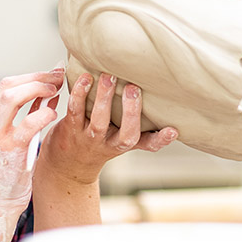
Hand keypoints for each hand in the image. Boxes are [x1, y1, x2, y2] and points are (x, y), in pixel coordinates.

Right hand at [0, 68, 63, 222]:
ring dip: (38, 88)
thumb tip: (47, 92)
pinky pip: (28, 123)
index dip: (31, 76)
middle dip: (36, 77)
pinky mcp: (9, 152)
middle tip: (59, 76)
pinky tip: (54, 113)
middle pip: (7, 85)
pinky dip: (43, 113)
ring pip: (11, 97)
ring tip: (57, 89)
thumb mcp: (11, 141)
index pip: (5, 86)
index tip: (51, 75)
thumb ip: (24, 117)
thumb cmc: (6, 175)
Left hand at [39, 71, 177, 183]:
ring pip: (99, 121)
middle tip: (133, 87)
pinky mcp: (70, 128)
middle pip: (125, 134)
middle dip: (130, 111)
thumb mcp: (120, 140)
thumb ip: (140, 127)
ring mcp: (89, 138)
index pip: (148, 144)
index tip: (173, 130)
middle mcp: (110, 144)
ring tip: (108, 77)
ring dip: (104, 98)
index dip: (161, 139)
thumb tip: (162, 104)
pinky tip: (85, 78)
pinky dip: (79, 93)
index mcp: (125, 143)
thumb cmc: (99, 144)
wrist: (68, 165)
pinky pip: (75, 110)